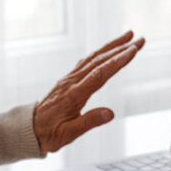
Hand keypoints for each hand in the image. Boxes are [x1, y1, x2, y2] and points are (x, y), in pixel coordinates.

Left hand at [33, 31, 144, 153]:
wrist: (29, 128)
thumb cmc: (49, 133)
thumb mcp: (69, 133)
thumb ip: (90, 122)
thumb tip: (110, 114)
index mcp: (74, 94)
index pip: (100, 73)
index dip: (117, 61)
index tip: (133, 50)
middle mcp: (72, 82)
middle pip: (99, 60)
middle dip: (121, 48)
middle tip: (140, 39)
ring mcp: (69, 79)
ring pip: (93, 58)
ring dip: (112, 46)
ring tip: (128, 37)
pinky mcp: (68, 80)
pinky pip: (87, 62)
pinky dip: (100, 53)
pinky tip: (107, 50)